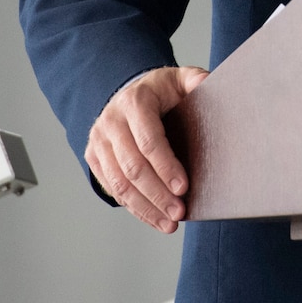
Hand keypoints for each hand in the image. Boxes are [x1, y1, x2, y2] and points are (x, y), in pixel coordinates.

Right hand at [85, 66, 207, 232]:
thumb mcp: (178, 79)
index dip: (166, 167)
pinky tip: (154, 218)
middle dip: (158, 194)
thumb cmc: (160, 90)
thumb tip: (207, 83)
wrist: (128, 93)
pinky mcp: (94, 158)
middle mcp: (111, 122)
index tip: (184, 187)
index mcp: (134, 103)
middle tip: (179, 212)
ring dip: (146, 207)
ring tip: (169, 223)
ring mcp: (99, 142)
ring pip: (120, 183)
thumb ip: (194, 80)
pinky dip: (134, 207)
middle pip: (133, 167)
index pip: (149, 140)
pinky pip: (113, 188)